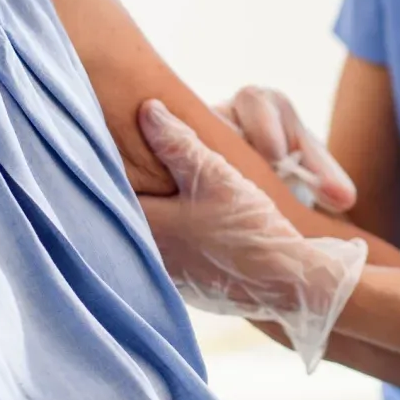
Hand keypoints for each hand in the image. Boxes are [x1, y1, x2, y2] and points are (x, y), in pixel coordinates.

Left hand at [134, 100, 365, 371]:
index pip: (110, 190)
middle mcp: (150, 256)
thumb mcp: (215, 175)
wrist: (290, 284)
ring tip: (155, 192)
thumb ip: (176, 142)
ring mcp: (169, 278)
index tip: (109, 143)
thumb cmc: (249, 229)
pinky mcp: (190, 288)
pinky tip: (186, 225)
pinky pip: (169, 257)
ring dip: (151, 217)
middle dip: (129, 189)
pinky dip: (172, 238)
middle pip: (126, 215)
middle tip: (128, 162)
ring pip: (147, 238)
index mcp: (148, 227)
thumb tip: (147, 111)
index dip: (109, 164)